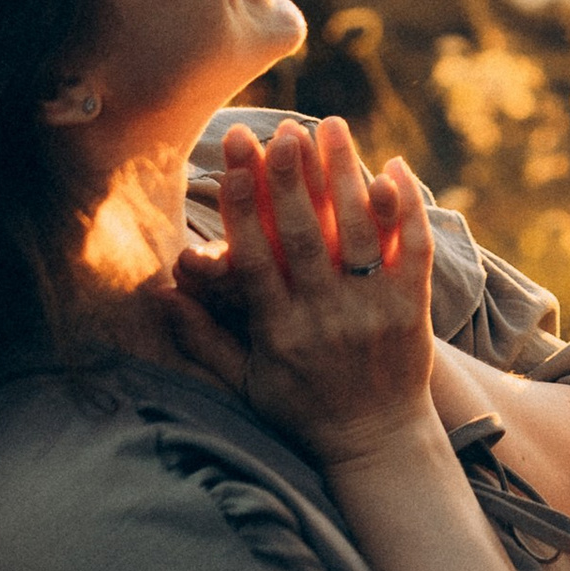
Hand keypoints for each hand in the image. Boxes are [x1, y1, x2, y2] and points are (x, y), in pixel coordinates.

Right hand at [170, 116, 439, 470]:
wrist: (378, 443)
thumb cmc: (303, 410)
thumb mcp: (244, 383)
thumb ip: (201, 337)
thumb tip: (157, 292)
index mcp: (279, 333)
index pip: (256, 260)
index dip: (245, 207)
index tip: (237, 160)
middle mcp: (326, 319)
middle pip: (304, 238)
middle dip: (291, 180)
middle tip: (282, 130)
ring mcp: (372, 312)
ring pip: (358, 233)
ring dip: (344, 176)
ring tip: (330, 127)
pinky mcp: (412, 309)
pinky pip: (411, 251)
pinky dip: (405, 209)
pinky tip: (392, 169)